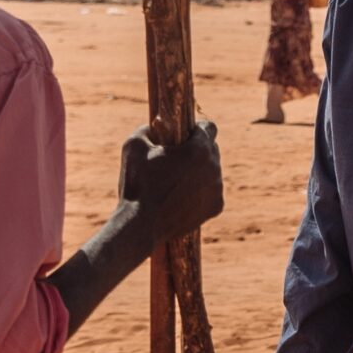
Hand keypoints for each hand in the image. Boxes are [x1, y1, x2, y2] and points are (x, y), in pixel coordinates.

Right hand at [119, 120, 223, 242]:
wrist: (141, 225)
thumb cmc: (137, 183)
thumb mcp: (134, 146)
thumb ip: (147, 129)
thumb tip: (154, 127)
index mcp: (199, 150)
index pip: (209, 128)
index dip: (195, 128)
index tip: (185, 133)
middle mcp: (214, 168)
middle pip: (212, 149)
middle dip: (197, 150)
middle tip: (176, 158)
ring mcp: (218, 190)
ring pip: (212, 171)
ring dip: (199, 172)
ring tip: (176, 179)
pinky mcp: (216, 208)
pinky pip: (211, 191)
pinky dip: (200, 191)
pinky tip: (182, 195)